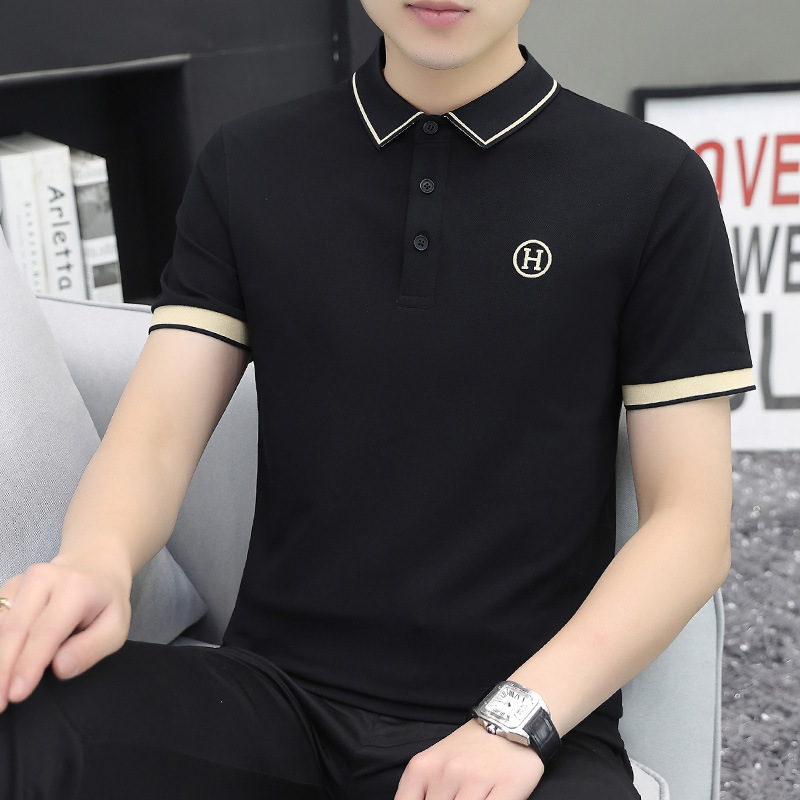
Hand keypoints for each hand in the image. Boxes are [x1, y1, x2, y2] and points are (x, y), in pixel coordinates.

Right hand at [0, 552, 131, 711]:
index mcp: (75, 589)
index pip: (47, 631)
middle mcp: (44, 579)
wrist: (94, 565)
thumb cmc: (105, 602)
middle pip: (14, 630)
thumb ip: (91, 648)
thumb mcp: (115, 627)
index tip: (16, 694)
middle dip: (2, 670)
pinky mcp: (7, 588)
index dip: (29, 664)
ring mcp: (22, 581)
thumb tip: (60, 668)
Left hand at [395, 719, 544, 799]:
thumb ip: (421, 790)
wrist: (511, 721)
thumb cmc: (471, 746)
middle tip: (457, 797)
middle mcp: (447, 772)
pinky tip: (488, 797)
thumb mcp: (435, 761)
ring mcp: (476, 780)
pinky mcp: (507, 786)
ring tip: (472, 795)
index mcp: (423, 767)